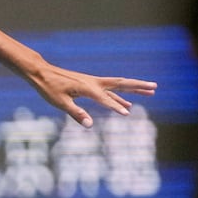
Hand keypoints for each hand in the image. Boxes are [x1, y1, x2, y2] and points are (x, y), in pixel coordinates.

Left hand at [31, 66, 157, 128]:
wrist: (42, 72)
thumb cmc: (49, 87)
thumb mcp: (60, 102)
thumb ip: (76, 113)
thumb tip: (89, 124)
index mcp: (87, 87)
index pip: (106, 99)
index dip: (116, 108)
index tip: (128, 115)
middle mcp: (94, 83)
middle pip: (121, 84)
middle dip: (138, 86)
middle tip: (155, 87)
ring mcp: (93, 83)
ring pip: (119, 85)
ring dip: (134, 88)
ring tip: (151, 91)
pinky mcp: (90, 84)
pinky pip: (110, 91)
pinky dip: (120, 96)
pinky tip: (127, 104)